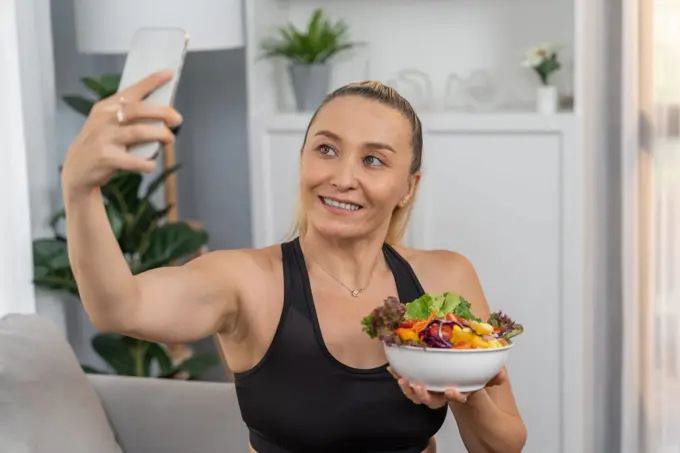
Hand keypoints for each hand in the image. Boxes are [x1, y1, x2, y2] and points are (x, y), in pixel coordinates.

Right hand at [61, 70, 182, 198]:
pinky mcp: (106, 158)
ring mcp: (104, 138)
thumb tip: (162, 112)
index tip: (169, 73)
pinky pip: (135, 160)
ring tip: (169, 139)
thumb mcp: (106, 123)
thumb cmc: (99, 144)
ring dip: (160, 135)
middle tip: (177, 119)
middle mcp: (104, 119)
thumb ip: (127, 115)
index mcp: (106, 106)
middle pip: (139, 110)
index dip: (152, 81)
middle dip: (163, 112)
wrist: (77, 171)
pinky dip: (147, 163)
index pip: (132, 90)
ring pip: (139, 132)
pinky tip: (151, 164)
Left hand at [387, 366, 506, 408]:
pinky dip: (398, 375)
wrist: (454, 375)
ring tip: (402, 380)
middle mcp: (440, 394)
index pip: (456, 397)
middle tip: (419, 387)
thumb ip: (492, 377)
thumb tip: (502, 373)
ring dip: (408, 389)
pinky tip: (392, 367)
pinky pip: (406, 381)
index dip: (455, 397)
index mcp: (456, 392)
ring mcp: (427, 390)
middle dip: (424, 396)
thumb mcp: (482, 377)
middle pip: (431, 401)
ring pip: (416, 396)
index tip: (452, 391)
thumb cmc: (468, 376)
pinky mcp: (416, 381)